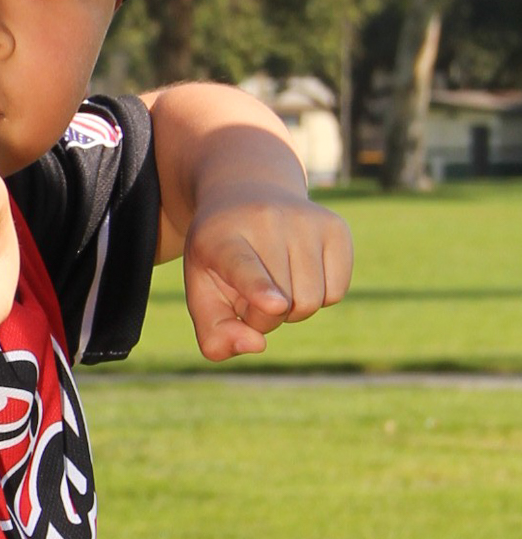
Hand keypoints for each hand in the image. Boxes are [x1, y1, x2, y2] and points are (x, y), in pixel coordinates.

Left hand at [182, 186, 352, 358]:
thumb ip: (214, 334)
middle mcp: (266, 220)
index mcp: (221, 238)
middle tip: (250, 294)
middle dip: (265, 317)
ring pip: (313, 301)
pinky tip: (298, 273)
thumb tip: (256, 345)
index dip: (259, 289)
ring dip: (292, 310)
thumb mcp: (201, 293)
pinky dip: (319, 296)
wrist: (247, 193)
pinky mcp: (336, 227)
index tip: (275, 304)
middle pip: (284, 305)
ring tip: (273, 282)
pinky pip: (337, 292)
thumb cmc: (219, 258)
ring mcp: (306, 220)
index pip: (244, 267)